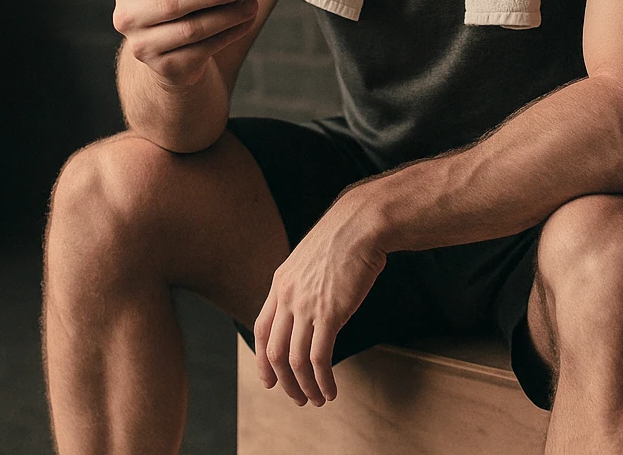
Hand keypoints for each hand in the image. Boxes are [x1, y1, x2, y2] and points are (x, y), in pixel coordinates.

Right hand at [110, 0, 257, 88]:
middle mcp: (126, 16)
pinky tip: (245, 21)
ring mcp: (143, 46)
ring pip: (190, 30)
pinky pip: (201, 50)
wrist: (167, 46)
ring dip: (226, 16)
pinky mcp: (165, 68)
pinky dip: (228, 34)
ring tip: (250, 4)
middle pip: (170, 3)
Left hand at [253, 195, 386, 406]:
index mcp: (280, 283)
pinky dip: (323, 380)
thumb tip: (308, 306)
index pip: (261, 330)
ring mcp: (306, 306)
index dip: (262, 360)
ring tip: (317, 399)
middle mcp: (287, 297)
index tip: (270, 380)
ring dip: (305, 387)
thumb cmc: (344, 238)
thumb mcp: (310, 259)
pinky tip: (331, 390)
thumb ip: (303, 283)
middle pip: (274, 352)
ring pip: (295, 361)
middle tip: (297, 397)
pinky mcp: (330, 313)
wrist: (361, 224)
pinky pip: (319, 358)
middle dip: (283, 382)